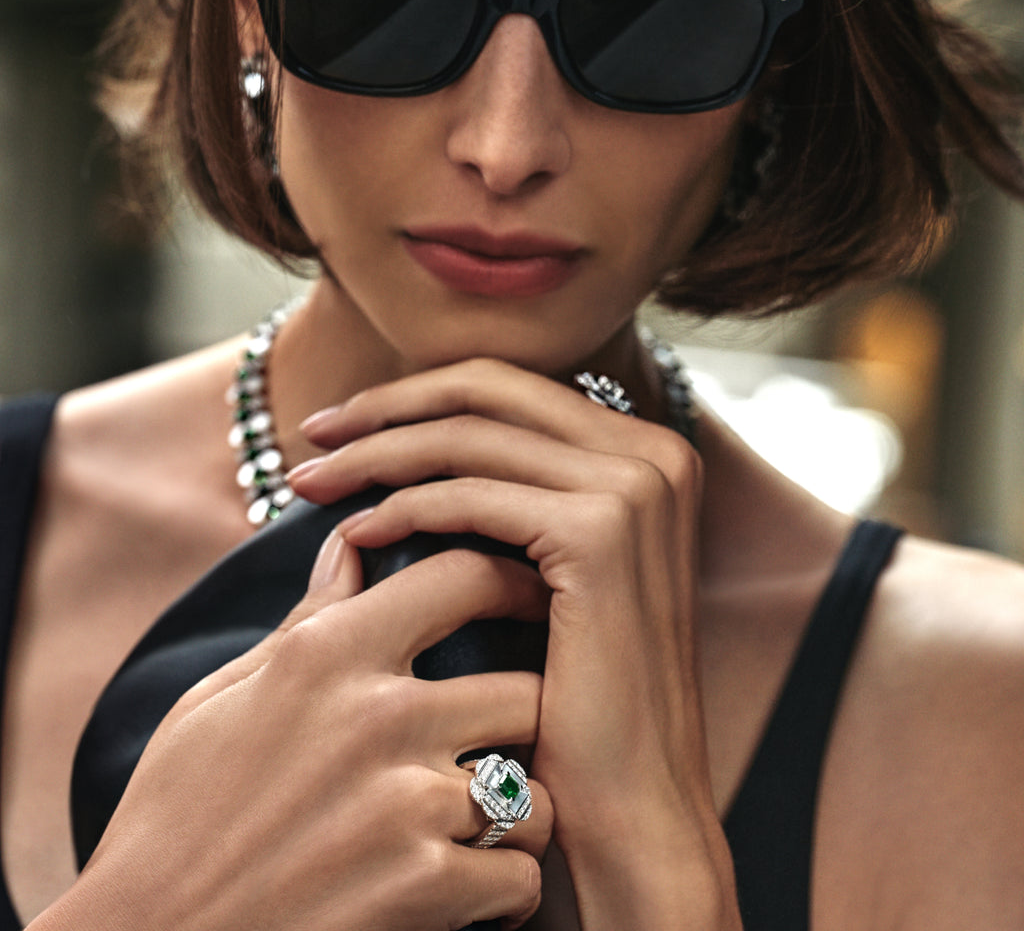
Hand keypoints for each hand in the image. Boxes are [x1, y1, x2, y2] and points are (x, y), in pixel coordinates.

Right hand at [34, 530, 551, 930]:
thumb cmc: (176, 817)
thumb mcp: (220, 697)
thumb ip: (306, 620)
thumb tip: (347, 546)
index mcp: (327, 656)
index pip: (462, 577)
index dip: (511, 581)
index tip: (529, 599)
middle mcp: (379, 718)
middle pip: (529, 688)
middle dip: (530, 718)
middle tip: (511, 742)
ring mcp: (406, 804)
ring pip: (537, 791)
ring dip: (520, 813)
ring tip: (483, 826)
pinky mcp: (421, 890)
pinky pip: (519, 876)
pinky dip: (503, 891)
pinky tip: (464, 891)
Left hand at [291, 359, 740, 929]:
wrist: (636, 810)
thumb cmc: (580, 704)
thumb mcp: (545, 578)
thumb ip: (505, 500)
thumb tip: (407, 449)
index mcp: (646, 452)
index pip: (511, 388)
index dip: (419, 394)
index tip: (346, 423)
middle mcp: (654, 453)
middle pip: (487, 390)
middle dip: (386, 406)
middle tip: (311, 434)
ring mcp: (635, 487)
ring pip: (468, 437)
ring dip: (376, 454)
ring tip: (309, 484)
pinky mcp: (602, 530)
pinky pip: (470, 498)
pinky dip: (402, 508)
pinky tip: (355, 533)